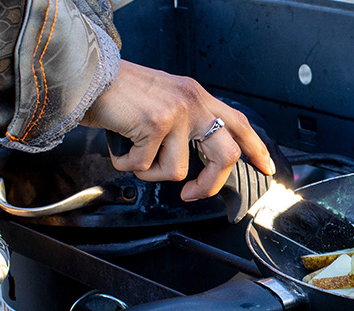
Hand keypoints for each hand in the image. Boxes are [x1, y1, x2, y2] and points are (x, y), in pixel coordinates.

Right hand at [80, 60, 276, 200]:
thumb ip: (185, 122)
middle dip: (208, 185)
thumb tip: (194, 159)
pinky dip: (126, 163)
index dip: (255, 149)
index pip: (238, 123)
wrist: (87, 74)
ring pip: (176, 170)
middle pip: (225, 155)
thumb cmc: (118, 91)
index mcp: (198, 96)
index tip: (266, 168)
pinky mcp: (156, 124)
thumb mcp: (164, 100)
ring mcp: (178, 113)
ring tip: (133, 150)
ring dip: (148, 170)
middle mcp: (194, 101)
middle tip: (191, 195)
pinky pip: (144, 166)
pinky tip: (119, 143)